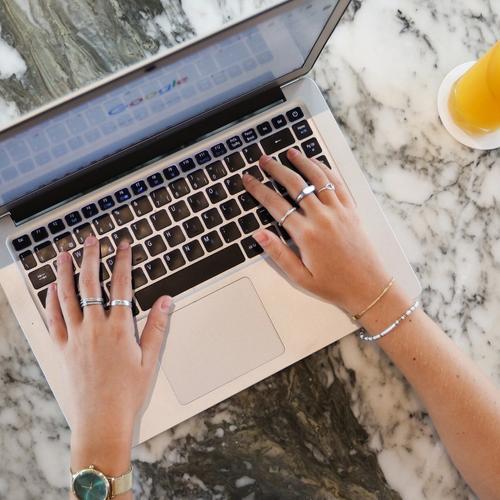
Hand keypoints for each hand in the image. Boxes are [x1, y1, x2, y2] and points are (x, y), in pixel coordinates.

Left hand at [45, 236, 170, 473]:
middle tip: (91, 239)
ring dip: (65, 272)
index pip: (121, 285)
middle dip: (91, 257)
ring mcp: (76, 337)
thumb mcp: (150, 359)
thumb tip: (166, 300)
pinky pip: (54, 319)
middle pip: (90, 284)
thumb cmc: (127, 392)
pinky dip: (51, 301)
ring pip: (67, 297)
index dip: (122, 261)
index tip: (122, 244)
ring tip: (64, 254)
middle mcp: (95, 328)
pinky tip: (51, 288)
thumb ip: (157, 326)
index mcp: (119, 328)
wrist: (102, 419)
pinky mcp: (64, 348)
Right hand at [242, 149, 390, 315]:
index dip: (259, 189)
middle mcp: (322, 217)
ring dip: (302, 162)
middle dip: (276, 169)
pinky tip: (317, 163)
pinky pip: (337, 183)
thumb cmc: (334, 285)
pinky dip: (326, 170)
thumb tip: (259, 235)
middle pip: (294, 184)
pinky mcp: (351, 210)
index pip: (275, 205)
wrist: (368, 287)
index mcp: (306, 234)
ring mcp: (339, 211)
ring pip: (317, 178)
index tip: (248, 180)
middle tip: (264, 160)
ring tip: (290, 152)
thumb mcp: (300, 276)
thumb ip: (278, 254)